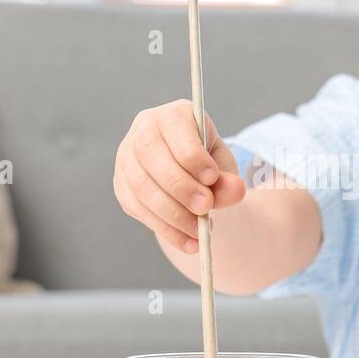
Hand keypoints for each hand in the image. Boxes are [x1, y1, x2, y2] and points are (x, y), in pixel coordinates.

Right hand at [113, 99, 246, 253]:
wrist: (191, 179)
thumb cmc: (209, 166)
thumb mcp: (223, 168)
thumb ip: (228, 179)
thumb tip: (236, 191)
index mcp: (172, 114)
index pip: (174, 126)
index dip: (191, 153)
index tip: (211, 177)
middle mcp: (143, 130)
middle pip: (151, 155)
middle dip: (180, 185)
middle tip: (205, 208)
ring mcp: (126, 158)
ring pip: (142, 185)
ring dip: (172, 213)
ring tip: (199, 231)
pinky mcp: (122, 186)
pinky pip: (139, 209)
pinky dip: (165, 229)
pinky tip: (188, 242)